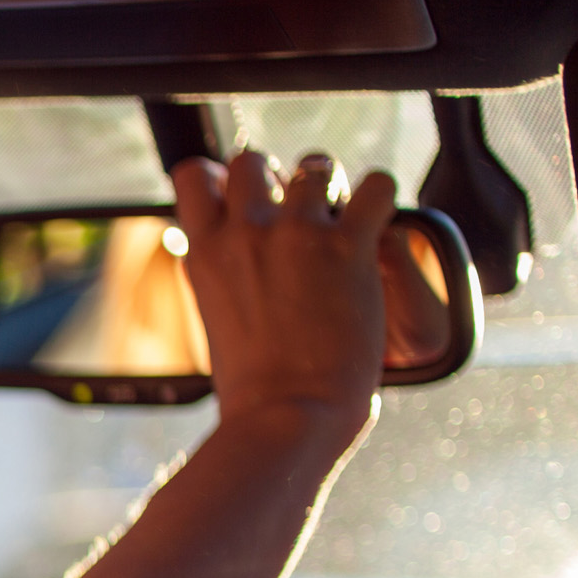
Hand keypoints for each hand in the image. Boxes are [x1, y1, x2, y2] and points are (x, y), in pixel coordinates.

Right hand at [172, 151, 396, 450]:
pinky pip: (377, 187)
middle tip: (300, 213)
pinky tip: (380, 225)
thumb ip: (218, 275)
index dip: (221, 179)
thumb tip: (219, 256)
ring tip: (345, 220)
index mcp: (203, 251)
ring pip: (317, 165)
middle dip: (279, 178)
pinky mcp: (348, 246)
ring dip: (334, 187)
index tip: (241, 202)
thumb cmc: (252, 390)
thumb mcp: (213, 320)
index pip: (195, 174)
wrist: (286, 419)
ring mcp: (296, 233)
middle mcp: (245, 231)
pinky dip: (382, 200)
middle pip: (253, 158)